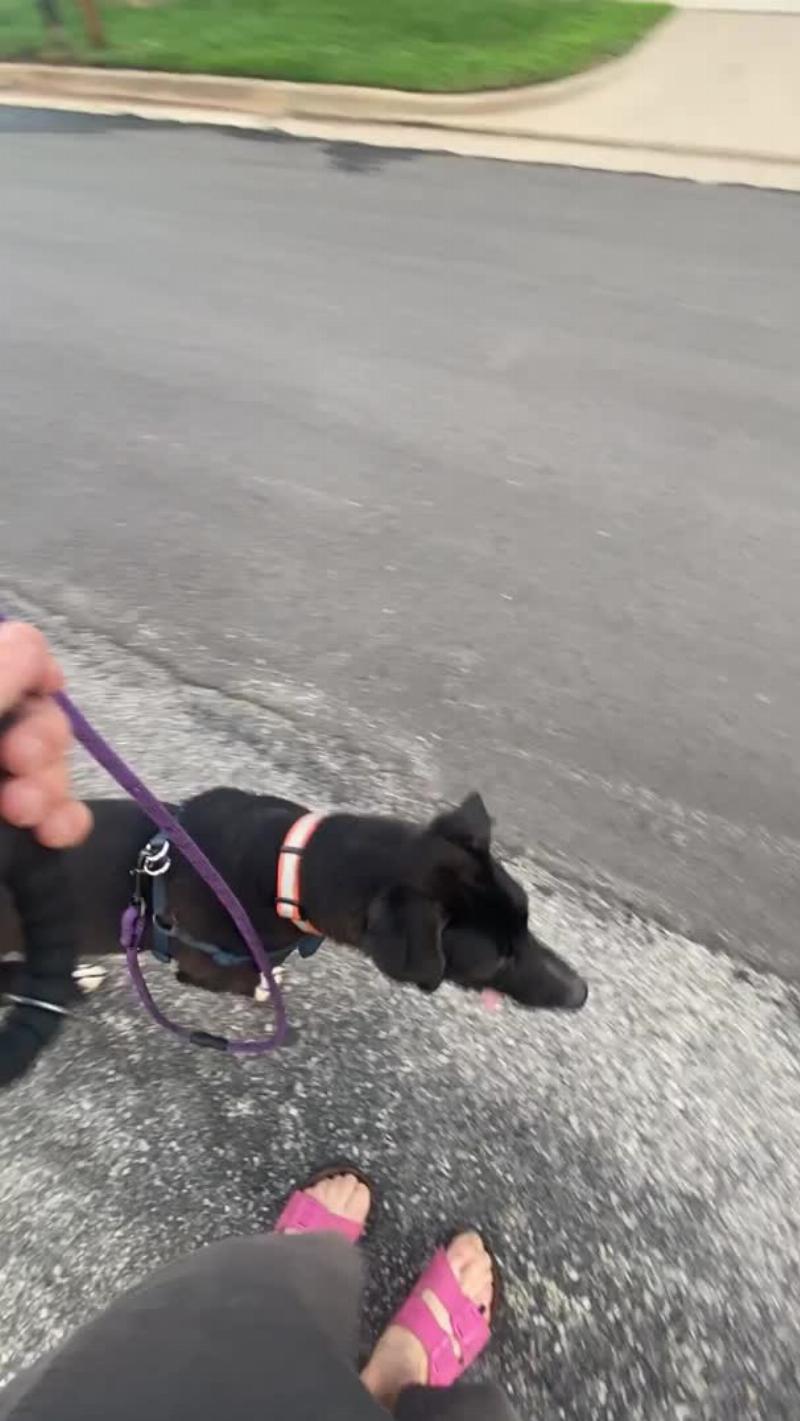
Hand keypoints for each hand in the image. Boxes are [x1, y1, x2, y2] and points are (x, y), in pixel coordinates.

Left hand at [0, 621, 91, 847]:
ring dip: (50, 786)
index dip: (31, 667)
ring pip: (49, 767)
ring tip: (25, 814)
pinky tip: (53, 834)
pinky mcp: (9, 836)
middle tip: (18, 763)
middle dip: (41, 739)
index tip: (44, 687)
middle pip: (35, 713)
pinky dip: (63, 821)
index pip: (12, 655)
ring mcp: (1, 783)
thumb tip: (29, 639)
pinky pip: (56, 814)